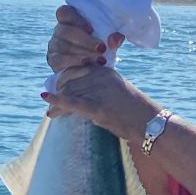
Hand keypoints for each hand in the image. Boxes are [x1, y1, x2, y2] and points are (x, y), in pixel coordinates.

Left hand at [42, 64, 156, 144]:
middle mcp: (100, 78)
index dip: (65, 81)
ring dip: (58, 104)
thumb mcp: (116, 94)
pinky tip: (46, 99)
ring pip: (69, 93)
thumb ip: (98, 91)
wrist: (149, 123)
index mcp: (105, 71)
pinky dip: (57, 101)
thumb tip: (79, 98)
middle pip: (70, 84)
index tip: (59, 89)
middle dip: (60, 94)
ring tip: (51, 112)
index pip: (77, 71)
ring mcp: (98, 91)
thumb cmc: (134, 113)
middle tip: (52, 105)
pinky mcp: (97, 107)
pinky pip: (72, 102)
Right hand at [46, 5, 124, 72]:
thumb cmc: (101, 45)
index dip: (76, 19)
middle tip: (102, 48)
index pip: (64, 12)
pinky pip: (59, 60)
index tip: (91, 29)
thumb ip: (115, 34)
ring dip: (84, 53)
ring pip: (64, 47)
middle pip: (65, 31)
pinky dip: (74, 62)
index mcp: (70, 18)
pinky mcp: (53, 60)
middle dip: (85, 40)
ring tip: (100, 60)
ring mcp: (54, 45)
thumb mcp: (111, 37)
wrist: (95, 68)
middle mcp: (59, 30)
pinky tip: (87, 65)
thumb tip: (113, 40)